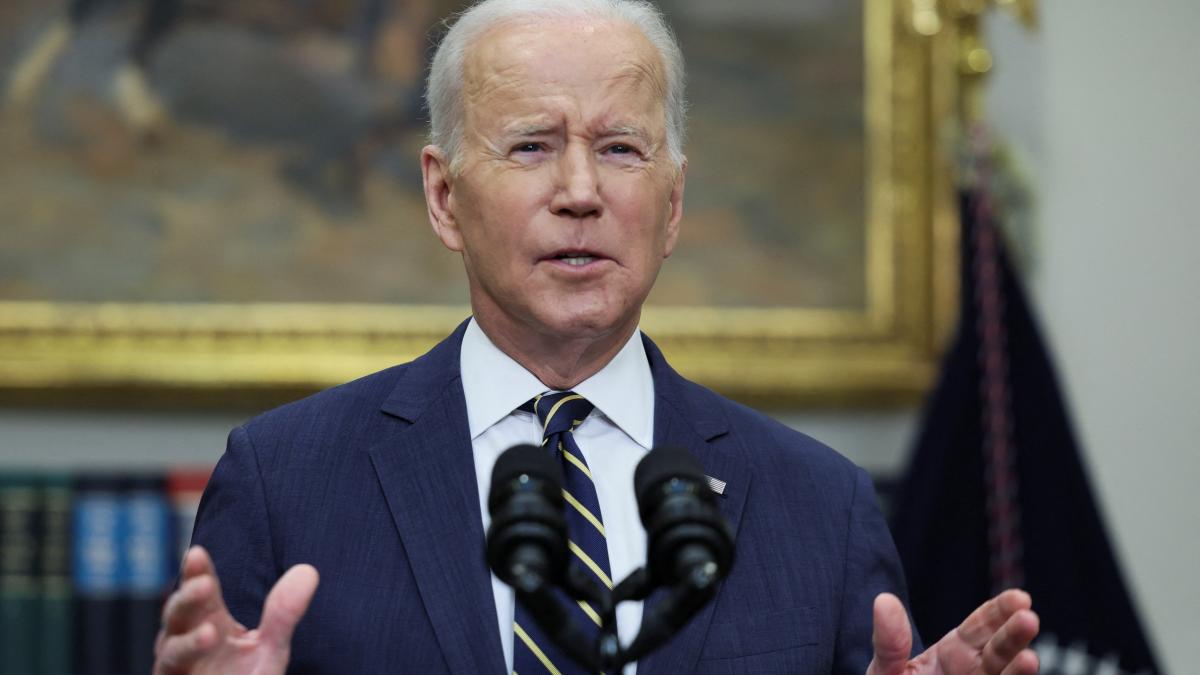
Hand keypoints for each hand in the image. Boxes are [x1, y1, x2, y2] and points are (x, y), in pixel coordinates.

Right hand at [153, 546, 318, 674]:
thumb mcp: (270, 647)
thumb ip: (284, 613)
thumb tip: (308, 570)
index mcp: (209, 619)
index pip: (201, 588)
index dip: (197, 571)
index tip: (197, 553)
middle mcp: (187, 636)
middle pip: (180, 610)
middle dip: (188, 595)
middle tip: (202, 581)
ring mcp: (176, 662)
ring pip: (172, 643)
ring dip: (190, 636)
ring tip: (212, 629)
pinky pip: (173, 666)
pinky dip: (189, 652)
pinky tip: (208, 639)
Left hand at [867, 589, 1038, 674]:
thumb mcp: (885, 669)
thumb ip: (889, 642)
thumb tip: (884, 599)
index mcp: (953, 654)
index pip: (981, 627)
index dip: (1000, 611)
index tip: (1020, 598)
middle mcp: (973, 673)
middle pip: (999, 651)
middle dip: (1014, 636)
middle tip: (1028, 619)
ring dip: (1018, 670)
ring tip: (1029, 659)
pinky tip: (1019, 674)